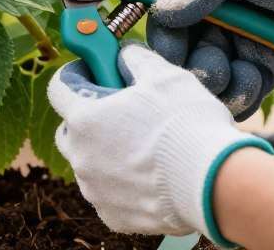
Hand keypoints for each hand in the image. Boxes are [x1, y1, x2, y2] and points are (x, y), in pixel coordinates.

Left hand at [48, 43, 272, 241]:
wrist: (215, 186)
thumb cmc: (187, 125)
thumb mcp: (163, 75)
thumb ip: (134, 58)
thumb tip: (124, 55)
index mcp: (84, 118)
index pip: (59, 88)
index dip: (77, 76)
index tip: (96, 74)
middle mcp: (80, 157)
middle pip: (70, 129)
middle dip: (89, 118)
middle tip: (122, 112)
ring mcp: (95, 190)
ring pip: (88, 163)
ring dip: (105, 152)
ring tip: (143, 145)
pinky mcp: (113, 218)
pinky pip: (108, 193)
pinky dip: (121, 183)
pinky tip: (150, 174)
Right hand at [147, 0, 273, 119]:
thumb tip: (163, 12)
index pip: (168, 19)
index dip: (165, 40)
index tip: (171, 57)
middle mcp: (217, 17)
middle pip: (187, 54)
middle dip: (197, 68)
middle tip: (214, 73)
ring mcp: (241, 43)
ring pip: (214, 78)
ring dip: (223, 84)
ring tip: (244, 76)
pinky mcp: (266, 66)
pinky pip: (243, 90)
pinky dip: (245, 93)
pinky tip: (258, 80)